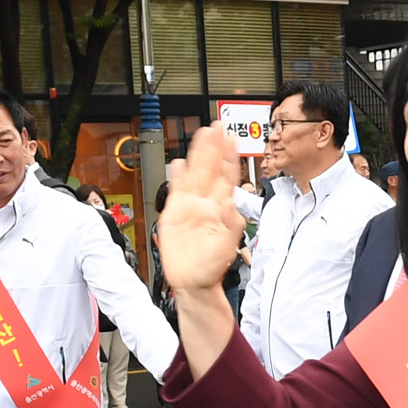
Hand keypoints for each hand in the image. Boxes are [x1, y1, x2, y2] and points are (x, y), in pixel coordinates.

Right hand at [155, 126, 250, 294]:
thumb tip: (231, 204)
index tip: (232, 138)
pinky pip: (176, 189)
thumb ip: (232, 225)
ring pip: (194, 173)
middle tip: (218, 125)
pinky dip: (177, 175)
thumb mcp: (228, 246)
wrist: (193, 281)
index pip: (226, 176)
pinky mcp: (175, 213)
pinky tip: (179, 162)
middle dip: (214, 147)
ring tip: (202, 134)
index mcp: (220, 208)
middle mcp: (206, 203)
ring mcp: (190, 206)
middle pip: (210, 168)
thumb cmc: (212, 267)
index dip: (229, 157)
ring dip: (198, 154)